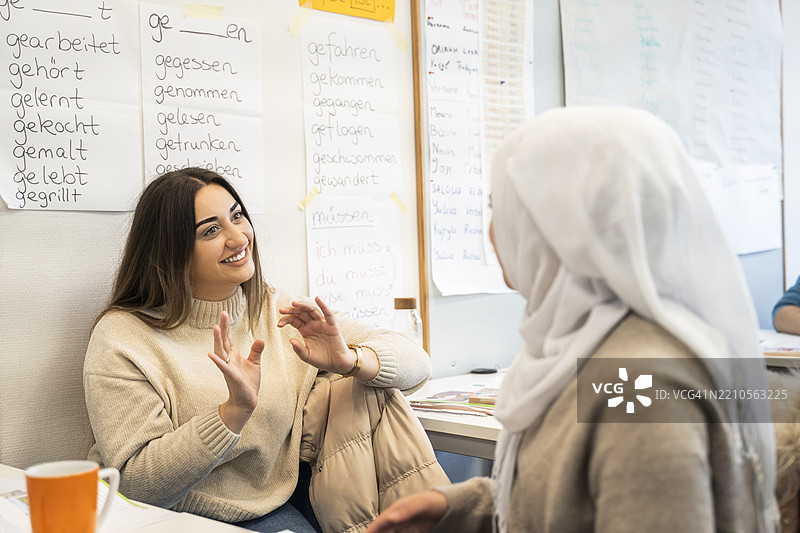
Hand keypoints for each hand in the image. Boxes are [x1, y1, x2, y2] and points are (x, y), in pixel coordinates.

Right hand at [207, 311, 264, 432]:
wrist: (246, 401)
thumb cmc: (248, 382)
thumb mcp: (254, 363)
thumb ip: (256, 350)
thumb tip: (260, 338)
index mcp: (233, 356)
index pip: (228, 338)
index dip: (226, 327)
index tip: (224, 313)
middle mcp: (228, 360)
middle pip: (223, 341)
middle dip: (222, 327)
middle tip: (222, 313)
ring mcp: (228, 368)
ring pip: (221, 351)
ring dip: (217, 340)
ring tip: (215, 327)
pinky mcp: (232, 377)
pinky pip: (223, 367)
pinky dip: (217, 361)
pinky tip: (210, 354)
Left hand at [277, 297, 352, 373]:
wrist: (335, 363)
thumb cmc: (321, 359)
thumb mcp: (307, 356)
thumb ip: (298, 349)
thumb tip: (291, 340)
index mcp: (305, 329)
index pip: (294, 320)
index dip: (286, 320)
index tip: (278, 324)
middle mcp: (313, 324)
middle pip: (301, 312)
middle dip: (291, 310)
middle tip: (281, 310)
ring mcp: (323, 323)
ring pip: (313, 310)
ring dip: (304, 305)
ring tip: (294, 303)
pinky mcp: (332, 326)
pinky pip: (328, 314)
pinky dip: (324, 306)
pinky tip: (318, 299)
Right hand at [365, 491, 447, 532]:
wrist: (451, 506)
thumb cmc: (435, 501)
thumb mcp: (422, 503)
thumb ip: (407, 510)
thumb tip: (390, 518)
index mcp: (398, 509)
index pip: (381, 521)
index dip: (372, 529)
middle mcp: (399, 518)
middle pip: (383, 530)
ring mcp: (405, 527)